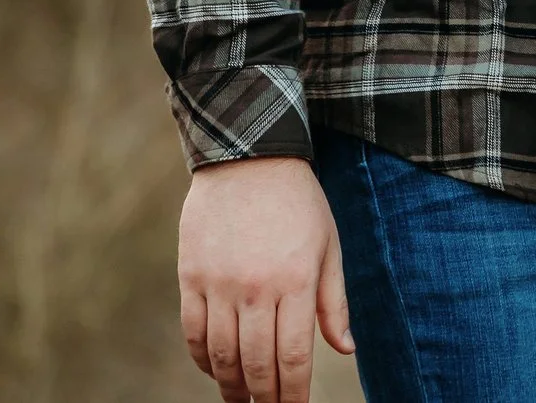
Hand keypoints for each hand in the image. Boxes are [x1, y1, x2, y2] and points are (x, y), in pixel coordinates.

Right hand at [178, 156, 353, 402]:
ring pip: (222, 355)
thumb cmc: (299, 202)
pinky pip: (193, 333)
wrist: (248, 158)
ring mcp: (220, 285)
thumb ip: (334, 301)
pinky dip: (203, 359)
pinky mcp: (191, 277)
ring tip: (242, 402)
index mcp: (296, 281)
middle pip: (256, 363)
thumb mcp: (328, 246)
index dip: (294, 393)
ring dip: (232, 387)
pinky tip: (216, 371)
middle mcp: (256, 289)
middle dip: (264, 398)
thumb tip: (344, 349)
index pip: (293, 356)